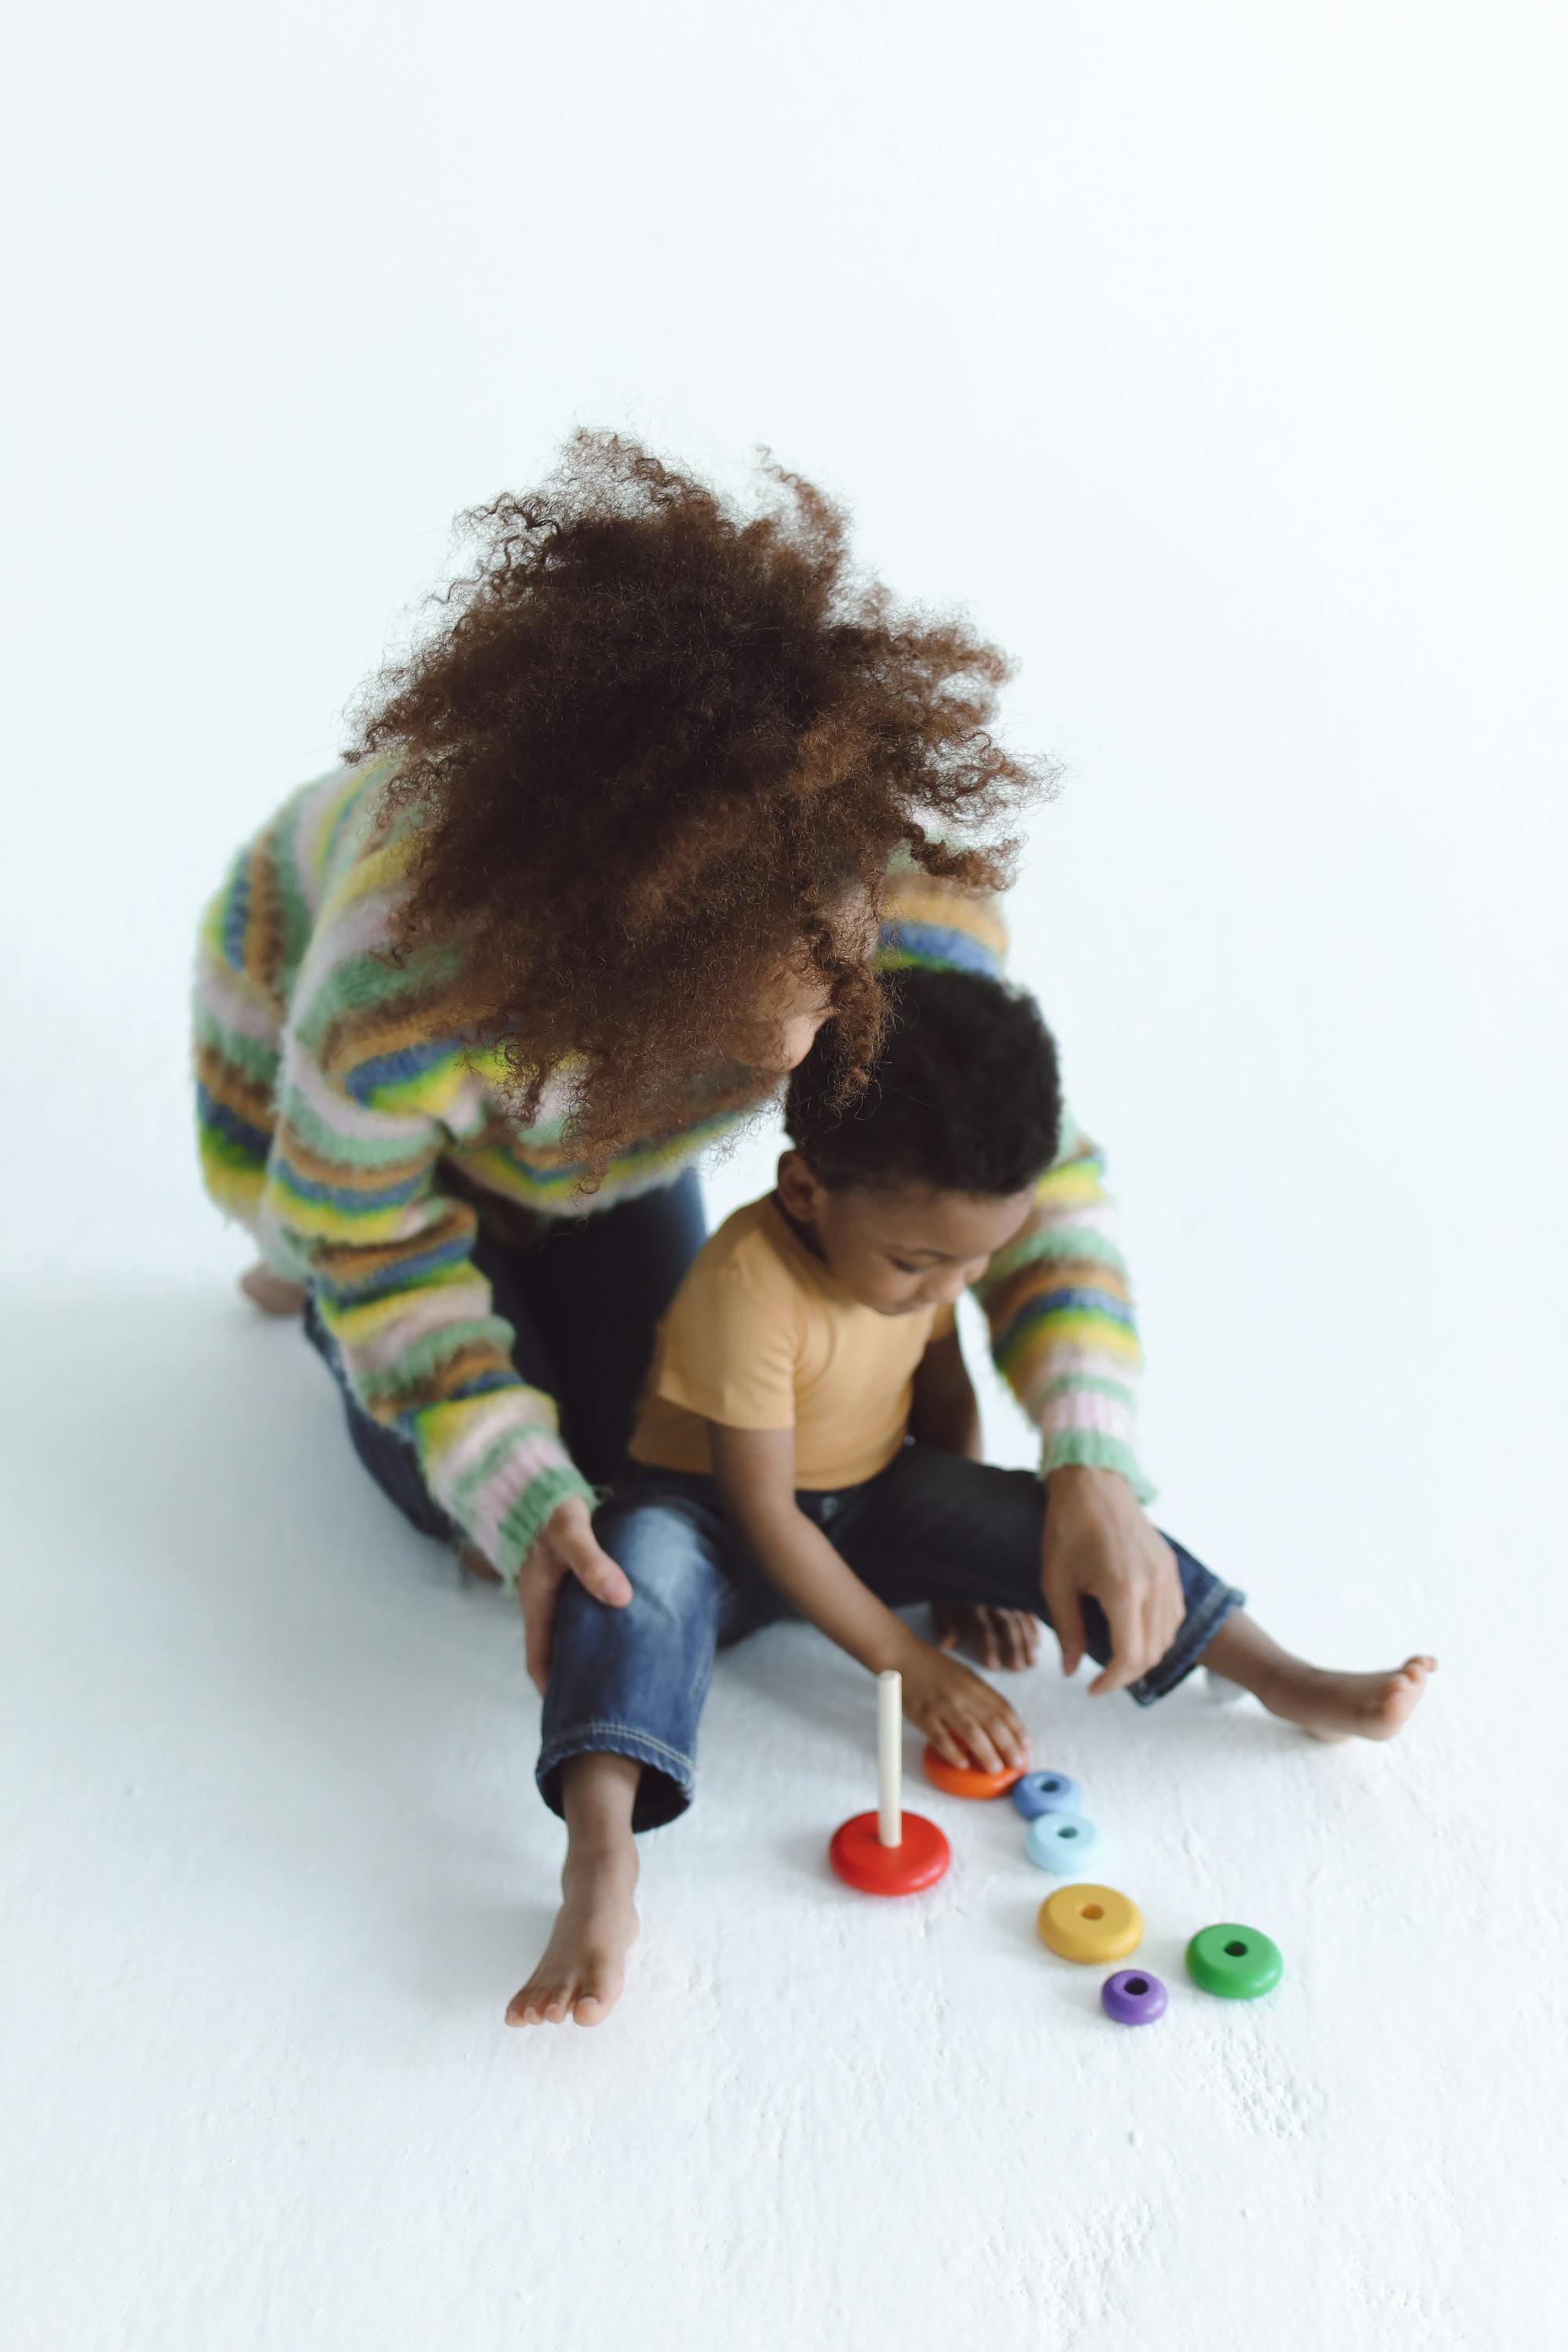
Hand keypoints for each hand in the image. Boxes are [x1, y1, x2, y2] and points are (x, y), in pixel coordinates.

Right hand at [517, 1495, 632, 1694]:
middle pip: (555, 1655)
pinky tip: (621, 1634)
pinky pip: (579, 1617)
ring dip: (587, 1656)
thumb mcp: (572, 1533)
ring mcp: (554, 1595)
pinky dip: (595, 1630)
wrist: (542, 1482)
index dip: (554, 1688)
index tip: (575, 1712)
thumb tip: (620, 1597)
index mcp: (536, 1602)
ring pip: (568, 1637)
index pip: (538, 1660)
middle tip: (606, 1701)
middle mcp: (542, 1605)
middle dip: (574, 1680)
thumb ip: (593, 1562)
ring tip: (618, 1676)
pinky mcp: (568, 1584)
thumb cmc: (554, 1509)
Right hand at [899, 1641, 1029, 1774]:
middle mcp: (962, 1694)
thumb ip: (978, 1696)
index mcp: (974, 1684)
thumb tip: (997, 1722)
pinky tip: (963, 1764)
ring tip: (994, 1768)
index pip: (1003, 1708)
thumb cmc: (933, 1667)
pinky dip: (954, 1753)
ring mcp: (942, 1705)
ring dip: (986, 1753)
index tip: (1026, 1745)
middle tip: (1017, 1763)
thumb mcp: (963, 1675)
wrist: (902, 1655)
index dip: (1017, 1729)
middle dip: (1009, 1746)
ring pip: (971, 1733)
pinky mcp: (923, 1715)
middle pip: (992, 1723)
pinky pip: (941, 1738)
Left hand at [932, 1599, 1042, 1670]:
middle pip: (1006, 1624)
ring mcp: (1004, 1594)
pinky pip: (1027, 1609)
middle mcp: (991, 1598)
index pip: (982, 1627)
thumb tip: (947, 1644)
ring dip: (1027, 1640)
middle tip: (1018, 1668)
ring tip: (1032, 1661)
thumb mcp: (939, 1603)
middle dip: (1013, 1647)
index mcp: (971, 1602)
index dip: (988, 1647)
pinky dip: (1034, 1625)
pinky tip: (1038, 1641)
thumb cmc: (949, 1588)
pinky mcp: (1012, 1592)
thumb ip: (943, 1623)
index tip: (993, 1667)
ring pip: (1020, 1619)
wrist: (959, 1561)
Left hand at [1039, 1464, 1181, 1696]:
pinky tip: (1135, 1632)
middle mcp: (1154, 1585)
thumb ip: (1066, 1629)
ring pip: (1168, 1636)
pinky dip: (1159, 1633)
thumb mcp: (1055, 1581)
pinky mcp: (1170, 1567)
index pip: (1130, 1657)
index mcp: (1124, 1589)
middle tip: (1101, 1677)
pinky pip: (1174, 1614)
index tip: (1091, 1687)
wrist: (1093, 1482)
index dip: (1112, 1681)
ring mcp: (1167, 1575)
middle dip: (1127, 1673)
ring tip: (1116, 1658)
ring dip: (1144, 1655)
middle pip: (1153, 1652)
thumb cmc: (1067, 1527)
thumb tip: (1070, 1669)